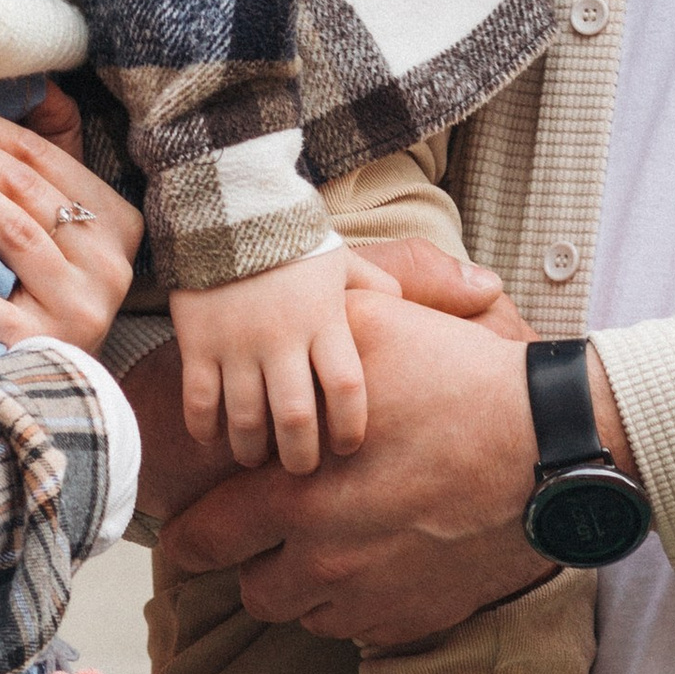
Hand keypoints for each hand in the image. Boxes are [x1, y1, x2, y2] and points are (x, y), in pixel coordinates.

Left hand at [0, 86, 143, 352]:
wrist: (75, 387)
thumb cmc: (62, 285)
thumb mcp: (77, 221)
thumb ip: (56, 159)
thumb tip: (34, 85)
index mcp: (115, 218)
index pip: (38, 157)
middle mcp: (105, 260)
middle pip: (21, 188)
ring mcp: (80, 305)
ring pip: (11, 234)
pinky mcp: (48, 348)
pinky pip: (7, 316)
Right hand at [124, 230, 512, 526]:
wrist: (225, 204)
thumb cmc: (290, 240)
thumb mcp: (344, 258)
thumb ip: (390, 286)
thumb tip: (477, 291)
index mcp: (325, 319)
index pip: (349, 389)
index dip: (351, 429)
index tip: (349, 448)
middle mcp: (282, 337)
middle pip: (297, 418)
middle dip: (300, 456)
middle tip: (302, 469)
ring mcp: (237, 342)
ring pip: (246, 419)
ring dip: (252, 448)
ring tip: (256, 457)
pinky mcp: (197, 342)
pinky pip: (200, 401)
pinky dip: (205, 428)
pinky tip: (213, 436)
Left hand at [164, 284, 547, 642]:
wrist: (548, 449)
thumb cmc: (457, 381)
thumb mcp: (372, 327)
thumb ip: (308, 334)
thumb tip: (272, 322)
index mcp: (297, 494)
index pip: (203, 539)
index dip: (188, 532)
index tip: (190, 524)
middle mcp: (325, 558)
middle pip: (251, 589)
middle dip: (248, 562)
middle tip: (264, 530)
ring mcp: (372, 597)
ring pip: (303, 613)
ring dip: (302, 584)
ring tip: (323, 541)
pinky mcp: (415, 619)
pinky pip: (358, 627)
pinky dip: (354, 601)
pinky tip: (374, 559)